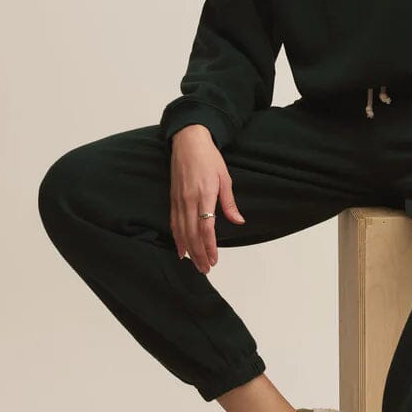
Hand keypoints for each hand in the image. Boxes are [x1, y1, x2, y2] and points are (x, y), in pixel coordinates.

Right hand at [169, 125, 245, 272]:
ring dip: (189, 250)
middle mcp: (189, 200)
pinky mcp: (173, 199)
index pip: (206, 227)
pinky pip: (174, 223)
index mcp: (204, 195)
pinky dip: (177, 239)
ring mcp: (178, 200)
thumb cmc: (209, 158)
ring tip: (195, 265)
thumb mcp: (225, 178)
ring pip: (182, 231)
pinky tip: (181, 250)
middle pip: (192, 234)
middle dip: (199, 254)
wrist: (188, 142)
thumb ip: (229, 202)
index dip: (210, 246)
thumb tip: (238, 221)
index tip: (214, 259)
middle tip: (206, 269)